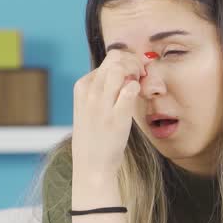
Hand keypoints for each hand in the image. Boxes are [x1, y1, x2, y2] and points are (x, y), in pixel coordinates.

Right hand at [72, 50, 144, 183]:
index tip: (134, 72)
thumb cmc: (93, 136)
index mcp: (82, 87)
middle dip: (133, 61)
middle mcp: (90, 92)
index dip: (126, 62)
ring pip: (120, 69)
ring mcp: (102, 104)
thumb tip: (123, 73)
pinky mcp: (117, 116)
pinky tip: (137, 96)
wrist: (91, 164)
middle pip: (115, 59)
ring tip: (140, 82)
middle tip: (140, 74)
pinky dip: (137, 88)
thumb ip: (101, 89)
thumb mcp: (88, 107)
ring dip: (136, 71)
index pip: (107, 60)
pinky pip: (131, 89)